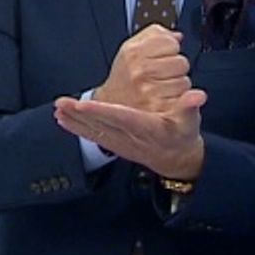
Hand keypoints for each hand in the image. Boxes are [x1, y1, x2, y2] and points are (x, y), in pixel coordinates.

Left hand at [55, 91, 205, 179]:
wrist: (176, 159)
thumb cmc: (182, 135)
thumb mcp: (190, 121)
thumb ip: (190, 107)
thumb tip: (197, 96)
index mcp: (147, 128)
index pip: (122, 117)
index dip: (103, 111)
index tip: (85, 104)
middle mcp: (130, 137)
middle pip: (101, 124)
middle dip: (80, 114)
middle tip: (61, 103)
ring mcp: (120, 141)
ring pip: (93, 130)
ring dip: (74, 120)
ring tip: (57, 110)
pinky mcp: (114, 143)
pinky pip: (92, 136)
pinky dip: (76, 128)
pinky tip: (62, 120)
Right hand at [94, 25, 191, 113]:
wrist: (111, 108)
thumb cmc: (124, 79)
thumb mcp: (130, 49)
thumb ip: (154, 36)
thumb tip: (177, 36)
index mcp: (133, 52)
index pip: (171, 42)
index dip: (169, 50)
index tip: (160, 57)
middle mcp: (139, 71)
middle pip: (181, 62)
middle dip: (175, 69)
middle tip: (160, 76)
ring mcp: (148, 91)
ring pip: (184, 82)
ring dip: (177, 86)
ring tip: (160, 88)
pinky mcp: (158, 109)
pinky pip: (183, 100)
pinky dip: (178, 101)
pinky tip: (164, 100)